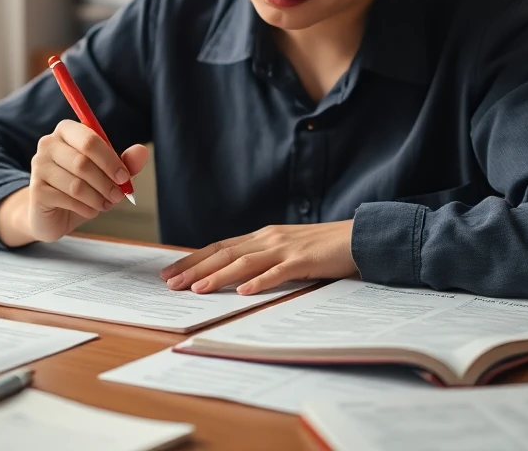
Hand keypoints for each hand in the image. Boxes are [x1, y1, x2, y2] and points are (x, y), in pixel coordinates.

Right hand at [0, 120, 147, 245]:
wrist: (53, 213)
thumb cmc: (83, 187)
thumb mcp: (107, 174)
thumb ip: (125, 163)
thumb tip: (142, 151)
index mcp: (67, 131)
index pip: (90, 139)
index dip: (110, 160)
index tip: (124, 177)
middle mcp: (48, 144)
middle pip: (83, 161)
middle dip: (106, 182)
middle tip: (118, 195)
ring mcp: (39, 166)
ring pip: (77, 184)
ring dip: (98, 198)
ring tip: (105, 204)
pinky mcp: (36, 190)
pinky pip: (68, 200)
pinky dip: (86, 208)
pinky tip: (89, 210)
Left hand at [158, 221, 357, 295]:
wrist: (357, 237)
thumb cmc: (321, 248)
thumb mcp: (286, 250)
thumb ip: (263, 259)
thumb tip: (234, 276)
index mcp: (262, 237)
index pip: (219, 247)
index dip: (193, 259)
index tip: (170, 273)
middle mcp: (268, 239)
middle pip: (224, 253)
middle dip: (195, 269)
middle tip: (171, 284)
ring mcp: (285, 248)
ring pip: (245, 262)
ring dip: (218, 276)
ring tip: (197, 289)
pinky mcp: (304, 260)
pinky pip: (278, 272)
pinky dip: (259, 282)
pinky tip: (243, 292)